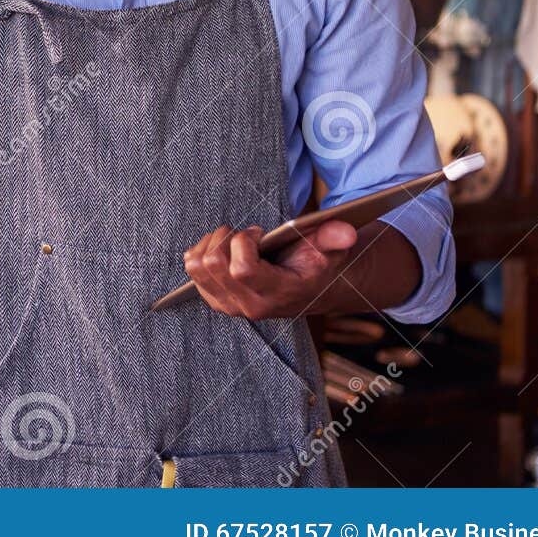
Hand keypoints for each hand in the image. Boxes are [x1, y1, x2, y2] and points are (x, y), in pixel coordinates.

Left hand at [182, 222, 358, 319]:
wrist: (309, 291)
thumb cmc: (316, 266)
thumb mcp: (330, 249)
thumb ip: (335, 238)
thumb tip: (345, 231)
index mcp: (276, 294)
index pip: (240, 269)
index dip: (244, 242)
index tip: (259, 233)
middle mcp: (249, 305)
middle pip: (212, 264)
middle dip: (225, 238)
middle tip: (246, 236)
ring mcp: (229, 305)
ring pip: (196, 266)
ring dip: (212, 243)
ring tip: (235, 243)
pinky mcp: (216, 300)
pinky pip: (192, 270)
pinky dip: (202, 252)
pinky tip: (226, 252)